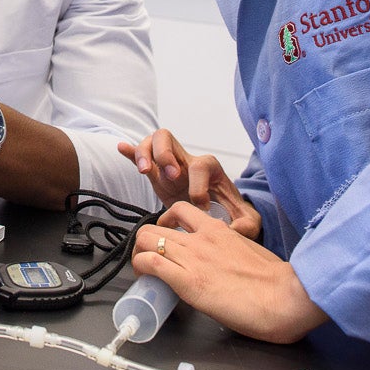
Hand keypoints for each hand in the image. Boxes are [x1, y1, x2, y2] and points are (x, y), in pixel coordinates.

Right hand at [118, 129, 260, 239]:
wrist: (220, 210)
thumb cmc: (230, 212)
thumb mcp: (247, 220)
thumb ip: (247, 225)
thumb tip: (234, 231)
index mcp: (209, 167)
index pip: (200, 166)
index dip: (198, 187)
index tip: (200, 207)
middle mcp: (186, 160)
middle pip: (168, 138)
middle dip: (166, 155)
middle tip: (171, 176)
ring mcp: (169, 164)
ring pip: (152, 142)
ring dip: (145, 154)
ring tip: (144, 171)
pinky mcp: (157, 173)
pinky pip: (140, 156)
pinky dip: (130, 152)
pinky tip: (122, 148)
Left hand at [135, 203, 327, 343]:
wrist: (286, 296)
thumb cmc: (277, 282)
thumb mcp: (249, 253)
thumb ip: (231, 250)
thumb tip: (223, 262)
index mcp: (218, 230)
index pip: (180, 212)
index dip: (166, 224)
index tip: (166, 238)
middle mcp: (201, 239)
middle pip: (154, 226)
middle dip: (145, 241)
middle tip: (148, 257)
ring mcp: (193, 258)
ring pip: (146, 240)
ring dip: (138, 254)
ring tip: (143, 269)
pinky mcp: (188, 281)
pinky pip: (151, 263)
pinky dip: (140, 268)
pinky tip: (145, 278)